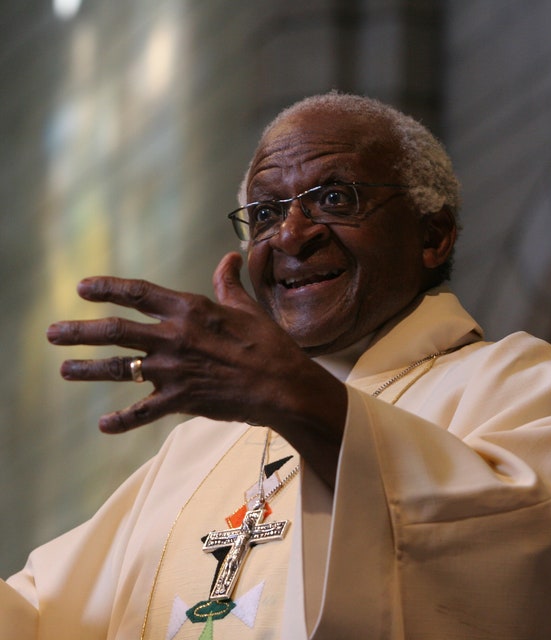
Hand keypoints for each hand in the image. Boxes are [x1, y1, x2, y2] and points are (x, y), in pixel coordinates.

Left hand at [47, 253, 346, 484]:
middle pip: (116, 331)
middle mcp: (174, 337)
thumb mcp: (247, 308)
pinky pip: (143, 412)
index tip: (82, 288)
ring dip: (88, 369)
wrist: (283, 386)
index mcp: (190, 310)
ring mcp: (174, 370)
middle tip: (53, 334)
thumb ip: (229, 283)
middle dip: (79, 332)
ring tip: (65, 369)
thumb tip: (228, 258)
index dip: (107, 288)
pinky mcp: (181, 400)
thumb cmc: (268, 344)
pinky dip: (121, 421)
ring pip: (120, 368)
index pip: (138, 293)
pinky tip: (103, 425)